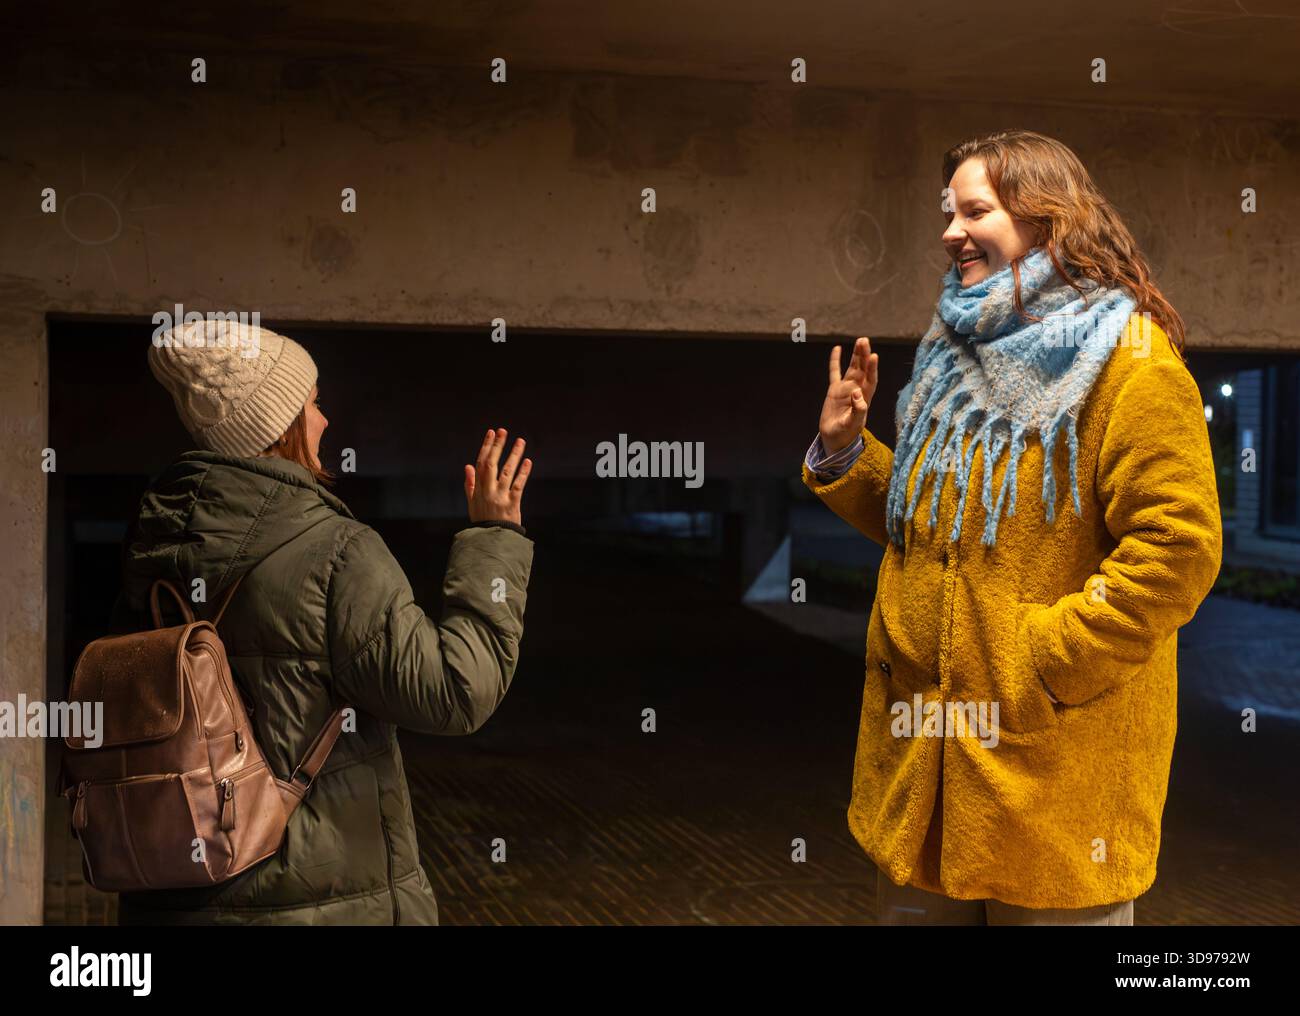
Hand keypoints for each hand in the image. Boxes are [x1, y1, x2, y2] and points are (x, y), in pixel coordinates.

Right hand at [464, 428, 530, 525]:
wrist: (491, 540)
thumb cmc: (483, 521)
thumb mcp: (472, 503)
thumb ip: (470, 484)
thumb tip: (468, 466)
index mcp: (478, 489)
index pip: (480, 463)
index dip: (486, 447)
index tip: (491, 433)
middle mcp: (488, 491)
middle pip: (491, 464)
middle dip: (497, 446)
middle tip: (503, 431)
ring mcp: (500, 497)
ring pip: (506, 472)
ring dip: (513, 455)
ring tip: (520, 441)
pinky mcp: (512, 504)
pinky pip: (518, 485)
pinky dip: (523, 473)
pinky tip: (527, 461)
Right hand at [819, 337, 877, 454]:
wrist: (835, 438)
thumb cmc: (846, 434)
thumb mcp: (852, 424)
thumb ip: (857, 410)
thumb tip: (857, 393)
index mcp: (864, 398)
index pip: (871, 380)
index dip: (872, 368)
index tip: (873, 356)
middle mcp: (857, 390)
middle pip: (863, 369)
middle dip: (864, 356)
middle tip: (864, 341)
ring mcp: (846, 388)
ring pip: (852, 368)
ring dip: (856, 355)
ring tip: (860, 341)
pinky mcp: (834, 390)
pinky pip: (834, 372)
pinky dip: (835, 361)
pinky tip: (837, 348)